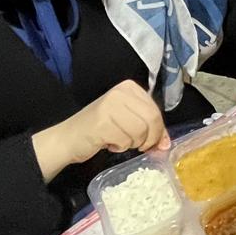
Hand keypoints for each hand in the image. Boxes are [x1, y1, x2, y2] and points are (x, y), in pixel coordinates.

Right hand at [33, 80, 167, 182]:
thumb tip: (167, 144)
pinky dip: (120, 147)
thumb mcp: (128, 122)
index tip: (152, 143)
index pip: (156, 110)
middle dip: (150, 139)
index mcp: (129, 87)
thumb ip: (148, 128)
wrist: (68, 138)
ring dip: (132, 144)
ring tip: (119, 141)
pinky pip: (125, 140)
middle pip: (151, 119)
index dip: (159, 131)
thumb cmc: (100, 130)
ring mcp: (110, 105)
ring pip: (140, 131)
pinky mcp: (102, 122)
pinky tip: (109, 143)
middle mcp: (120, 92)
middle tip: (140, 147)